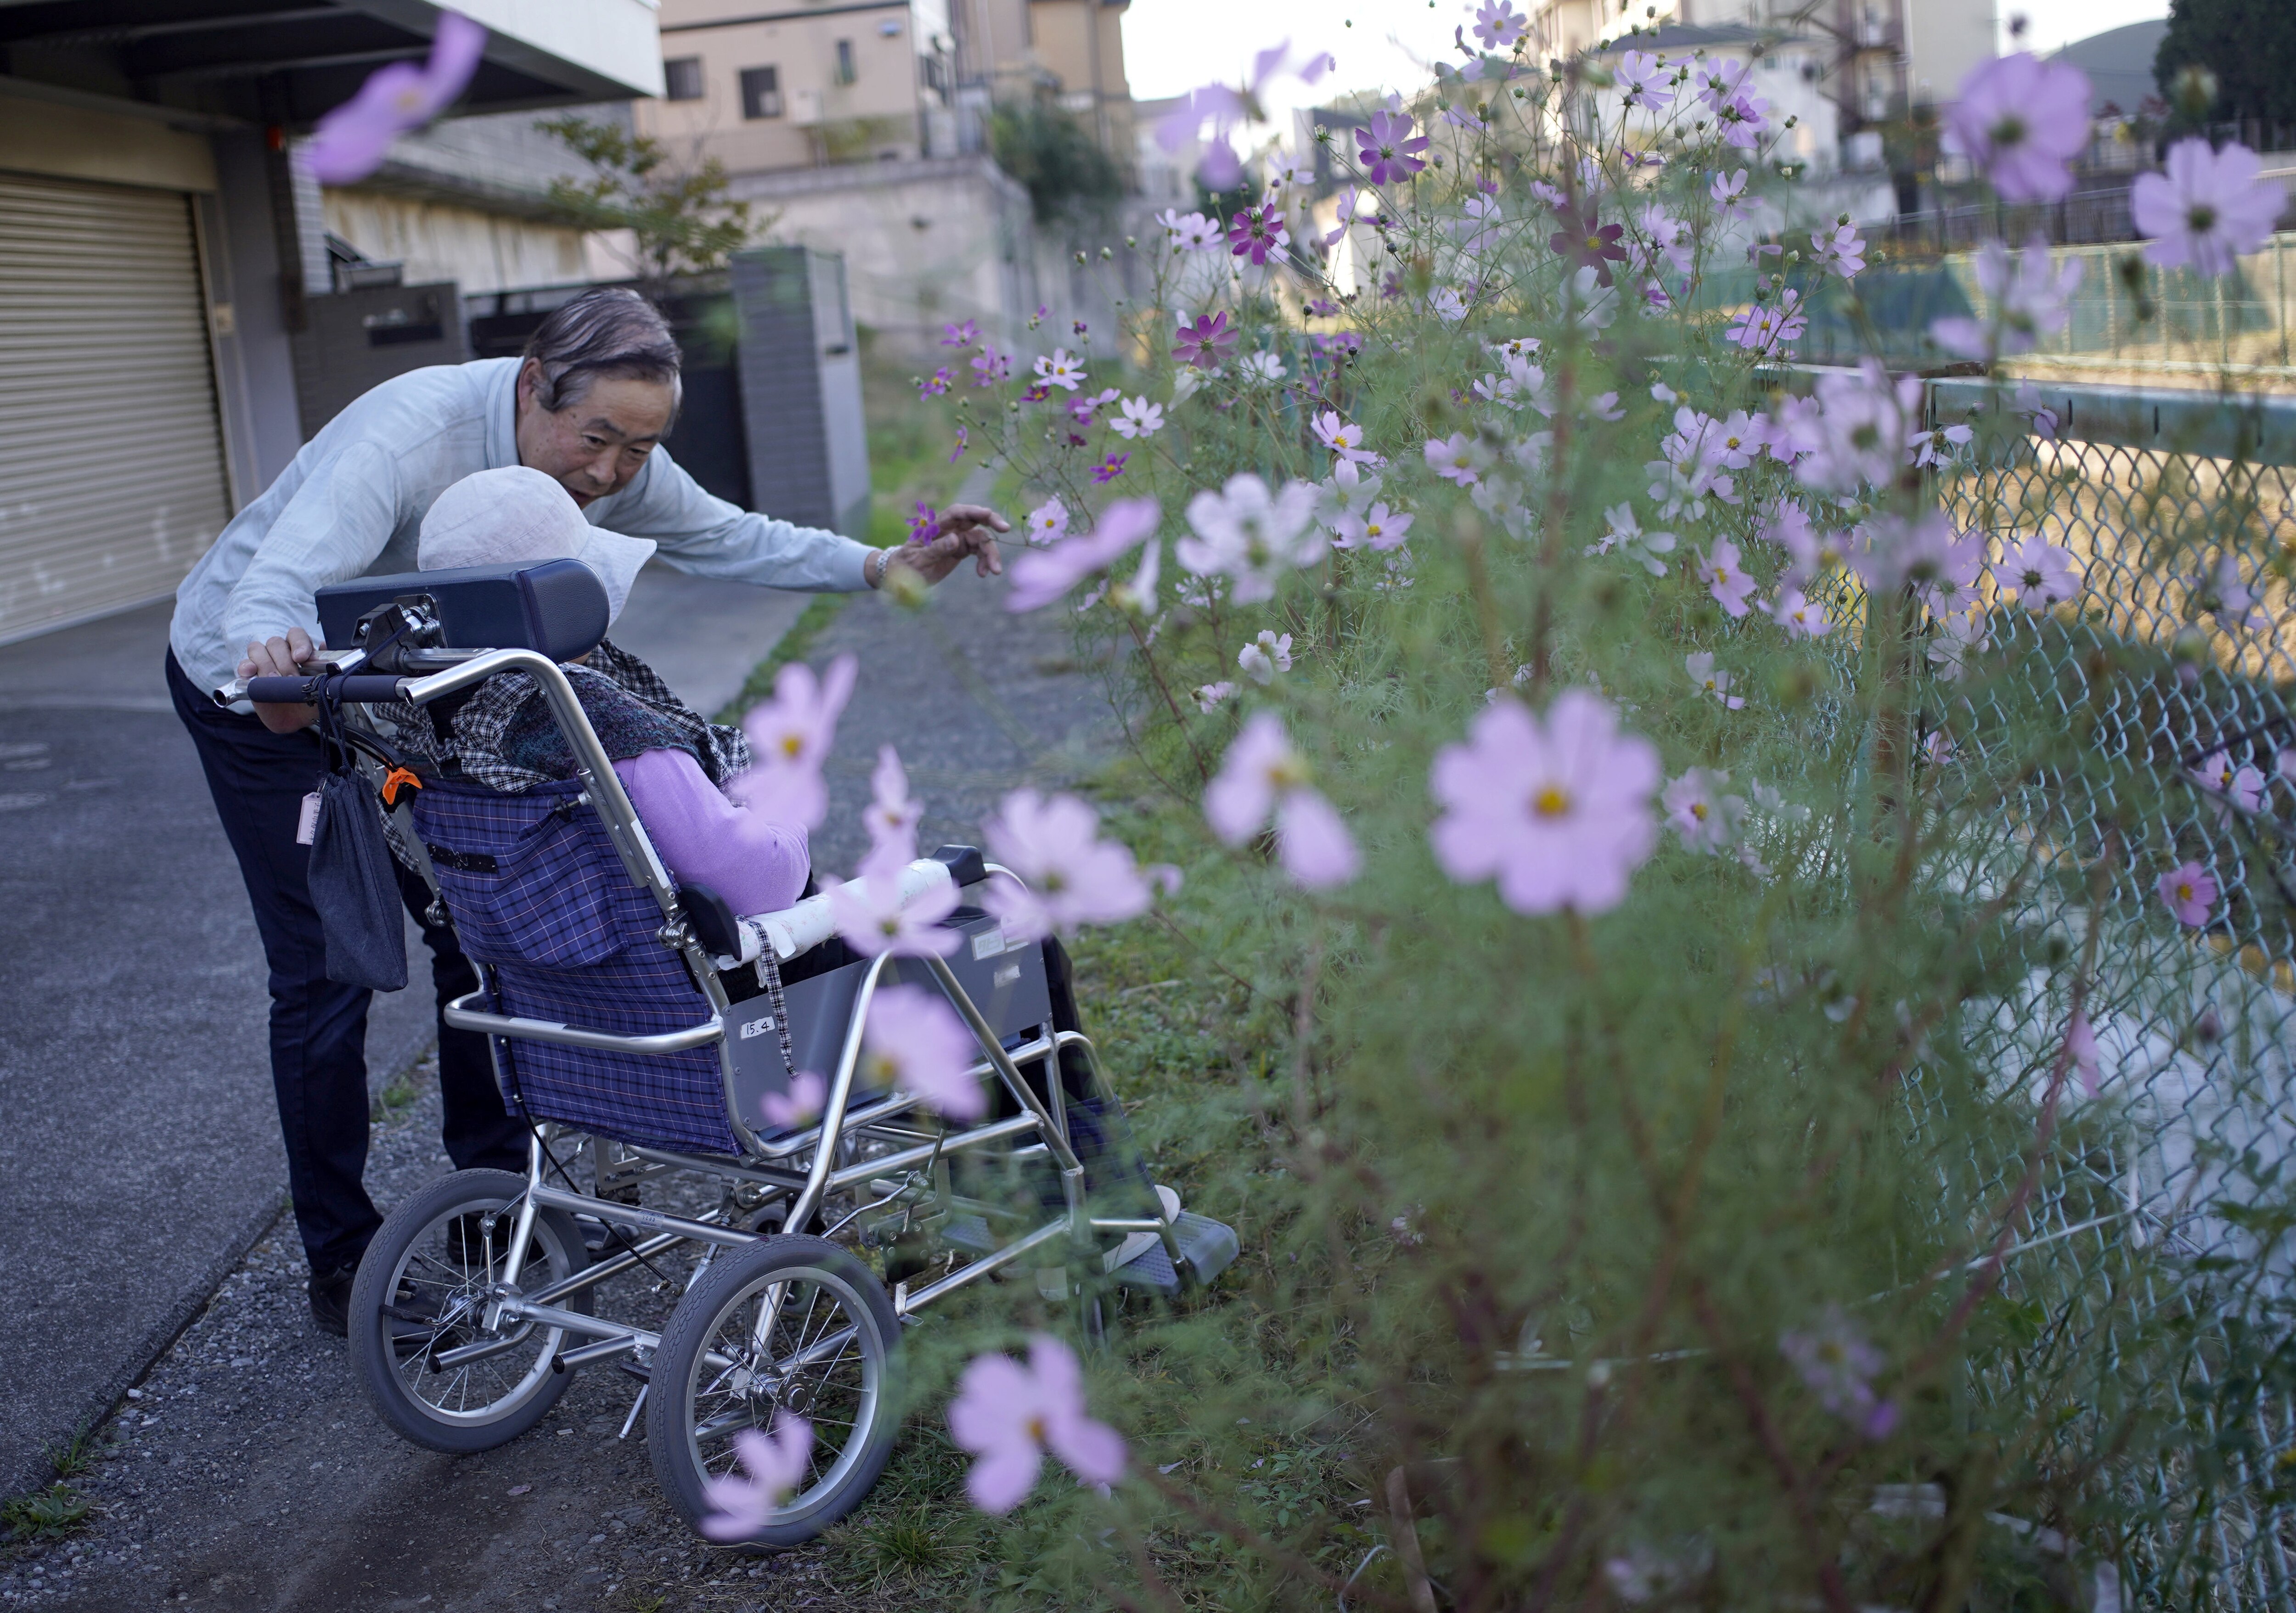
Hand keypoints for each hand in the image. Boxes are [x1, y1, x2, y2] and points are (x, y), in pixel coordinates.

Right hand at [238, 626, 325, 733]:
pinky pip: (243, 665)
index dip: (298, 643)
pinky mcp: (250, 676)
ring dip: (265, 664)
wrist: (300, 719)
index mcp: (299, 650)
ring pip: (257, 649)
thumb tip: (324, 646)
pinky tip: (249, 672)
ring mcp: (263, 663)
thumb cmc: (313, 698)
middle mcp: (280, 653)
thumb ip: (325, 667)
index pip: (296, 635)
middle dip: (283, 661)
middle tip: (290, 678)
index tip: (301, 657)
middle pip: (275, 643)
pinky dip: (245, 667)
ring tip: (273, 680)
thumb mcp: (324, 686)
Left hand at [882, 504, 1010, 586]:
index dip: (973, 511)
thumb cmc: (906, 566)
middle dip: (991, 522)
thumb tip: (955, 539)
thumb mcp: (918, 559)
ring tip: (995, 571)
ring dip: (990, 554)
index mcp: (937, 527)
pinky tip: (982, 573)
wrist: (901, 577)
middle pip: (974, 520)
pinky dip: (984, 562)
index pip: (957, 513)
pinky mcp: (960, 551)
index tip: (989, 514)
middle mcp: (949, 530)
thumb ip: (936, 549)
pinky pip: (978, 553)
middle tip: (1005, 529)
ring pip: (980, 540)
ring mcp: (956, 540)